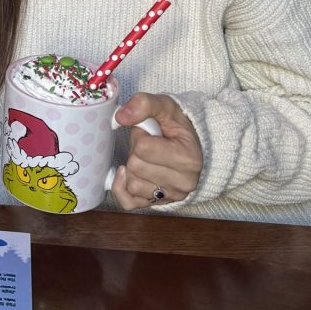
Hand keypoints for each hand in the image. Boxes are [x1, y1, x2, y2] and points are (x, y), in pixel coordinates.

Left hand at [110, 92, 202, 210]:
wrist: (189, 145)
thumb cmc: (176, 126)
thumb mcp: (165, 107)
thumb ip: (144, 104)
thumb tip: (120, 117)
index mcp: (188, 159)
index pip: (142, 147)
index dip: (140, 134)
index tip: (152, 132)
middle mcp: (183, 183)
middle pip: (136, 166)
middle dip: (135, 151)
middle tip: (148, 145)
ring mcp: (170, 197)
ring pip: (132, 184)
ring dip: (132, 167)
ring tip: (146, 158)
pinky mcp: (157, 205)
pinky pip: (127, 202)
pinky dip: (121, 187)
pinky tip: (127, 174)